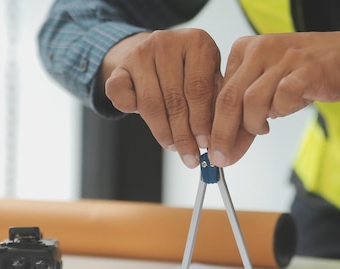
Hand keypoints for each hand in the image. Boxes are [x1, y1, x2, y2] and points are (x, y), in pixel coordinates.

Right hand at [102, 28, 222, 167]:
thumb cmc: (191, 73)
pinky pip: (122, 96)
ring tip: (175, 148)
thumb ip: (217, 106)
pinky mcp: (119, 66)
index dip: (202, 121)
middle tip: (191, 156)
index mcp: (197, 43)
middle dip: (184, 134)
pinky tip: (149, 125)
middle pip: (175, 98)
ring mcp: (140, 52)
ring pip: (151, 103)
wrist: (155, 55)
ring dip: (164, 132)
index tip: (206, 144)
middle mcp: (167, 42)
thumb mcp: (211, 82)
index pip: (199, 89)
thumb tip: (220, 144)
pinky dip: (131, 113)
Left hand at [208, 31, 339, 166]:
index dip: (212, 125)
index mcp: (243, 49)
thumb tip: (226, 149)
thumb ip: (245, 115)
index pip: (218, 92)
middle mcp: (259, 49)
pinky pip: (283, 98)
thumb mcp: (267, 89)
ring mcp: (283, 58)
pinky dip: (281, 112)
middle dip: (222, 133)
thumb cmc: (303, 75)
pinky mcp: (306, 69)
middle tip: (221, 157)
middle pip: (228, 98)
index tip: (212, 150)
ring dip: (254, 124)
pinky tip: (284, 111)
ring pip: (251, 100)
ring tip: (263, 127)